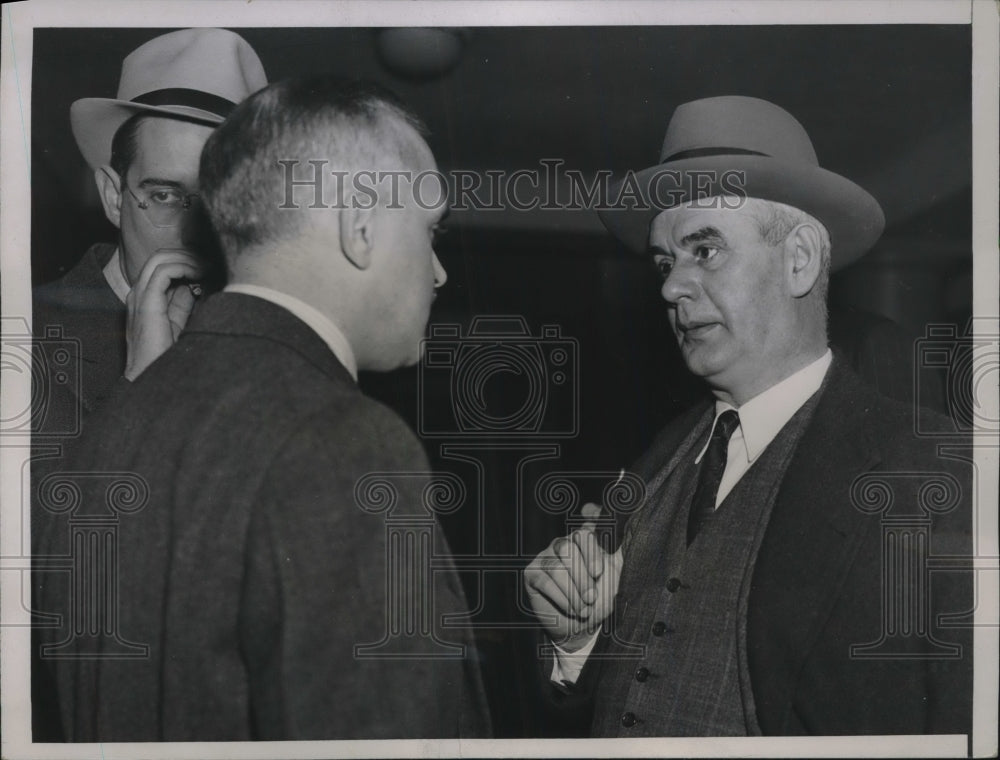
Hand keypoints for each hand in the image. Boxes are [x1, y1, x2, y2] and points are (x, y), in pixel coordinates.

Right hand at [124, 249, 205, 380]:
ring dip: (188, 258)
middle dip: (189, 254)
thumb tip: (196, 284)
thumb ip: (183, 302)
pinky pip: (163, 271)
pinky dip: (184, 267)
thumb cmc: (164, 354)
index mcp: (146, 296)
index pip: (164, 265)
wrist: (150, 376)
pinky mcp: (146, 302)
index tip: (211, 266)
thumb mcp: (178, 323)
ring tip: (208, 266)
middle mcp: (139, 292)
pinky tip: (200, 274)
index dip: (188, 261)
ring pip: (161, 258)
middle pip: (162, 256)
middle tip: (211, 262)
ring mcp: (139, 296)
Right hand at [524, 502, 622, 650]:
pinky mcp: (532, 573)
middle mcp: (562, 543)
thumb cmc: (599, 598)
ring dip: (573, 592)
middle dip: (581, 577)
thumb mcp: (615, 576)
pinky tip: (571, 609)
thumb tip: (634, 531)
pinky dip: (561, 598)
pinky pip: (544, 581)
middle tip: (591, 597)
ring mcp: (545, 557)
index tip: (598, 573)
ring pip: (556, 567)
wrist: (581, 626)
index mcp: (583, 541)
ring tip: (584, 609)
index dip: (590, 552)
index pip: (584, 534)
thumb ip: (621, 554)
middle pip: (567, 548)